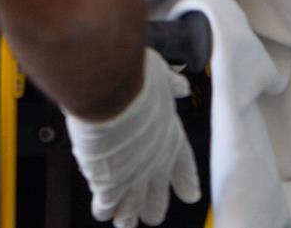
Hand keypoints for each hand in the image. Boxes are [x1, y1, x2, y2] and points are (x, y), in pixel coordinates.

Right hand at [66, 52, 202, 226]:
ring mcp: (132, 177)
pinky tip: (101, 209)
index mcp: (170, 139)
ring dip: (127, 216)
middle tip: (152, 215)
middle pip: (157, 197)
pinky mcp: (108, 185)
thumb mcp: (160, 77)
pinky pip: (106, 206)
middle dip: (154, 207)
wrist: (111, 92)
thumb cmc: (134, 80)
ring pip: (131, 209)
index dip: (185, 181)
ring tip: (124, 222)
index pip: (184, 168)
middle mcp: (154, 163)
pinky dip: (103, 208)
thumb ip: (169, 85)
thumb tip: (180, 86)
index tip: (189, 194)